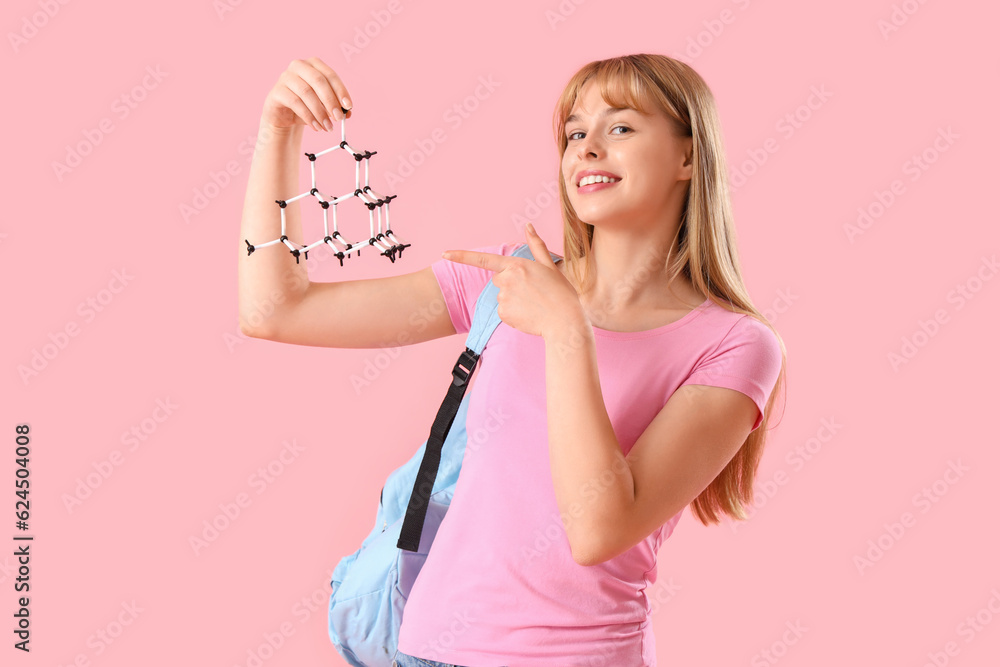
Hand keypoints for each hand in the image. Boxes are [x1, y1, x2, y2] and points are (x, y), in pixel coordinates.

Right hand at [261, 57, 353, 132]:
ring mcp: (285, 77)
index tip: (348, 106)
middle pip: (318, 81)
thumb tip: (347, 113)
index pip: (330, 75)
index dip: (340, 91)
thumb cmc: (307, 106)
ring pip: (306, 92)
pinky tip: (316, 127)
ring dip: (320, 112)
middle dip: (331, 101)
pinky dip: (308, 117)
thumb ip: (336, 107)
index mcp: (313, 65)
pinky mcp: (277, 91)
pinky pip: (295, 102)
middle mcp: (298, 66)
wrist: (284, 116)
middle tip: (338, 118)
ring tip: (328, 127)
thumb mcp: (324, 106)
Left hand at [441, 224, 586, 338]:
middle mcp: (507, 280)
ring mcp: (504, 298)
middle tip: (533, 292)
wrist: (565, 322)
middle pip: (499, 280)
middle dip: (511, 284)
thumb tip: (528, 225)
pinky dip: (513, 314)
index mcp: (517, 265)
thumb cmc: (561, 294)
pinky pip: (503, 312)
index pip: (483, 259)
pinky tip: (528, 315)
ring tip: (533, 305)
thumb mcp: (549, 266)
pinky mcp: (503, 314)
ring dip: (513, 300)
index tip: (444, 254)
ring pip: (501, 297)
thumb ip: (536, 245)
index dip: (461, 256)